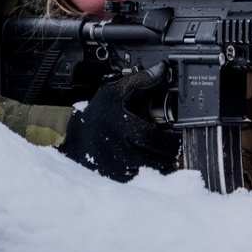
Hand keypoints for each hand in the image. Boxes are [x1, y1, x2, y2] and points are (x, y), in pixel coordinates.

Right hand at [59, 61, 179, 181]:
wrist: (73, 140)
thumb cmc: (96, 115)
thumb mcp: (114, 92)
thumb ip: (139, 80)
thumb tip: (161, 69)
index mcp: (125, 129)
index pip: (158, 139)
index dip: (172, 139)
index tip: (178, 135)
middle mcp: (123, 152)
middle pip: (159, 159)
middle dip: (171, 153)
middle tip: (176, 147)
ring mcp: (120, 169)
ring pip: (152, 173)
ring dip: (163, 165)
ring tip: (165, 156)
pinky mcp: (117, 181)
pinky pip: (141, 182)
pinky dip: (150, 176)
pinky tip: (150, 166)